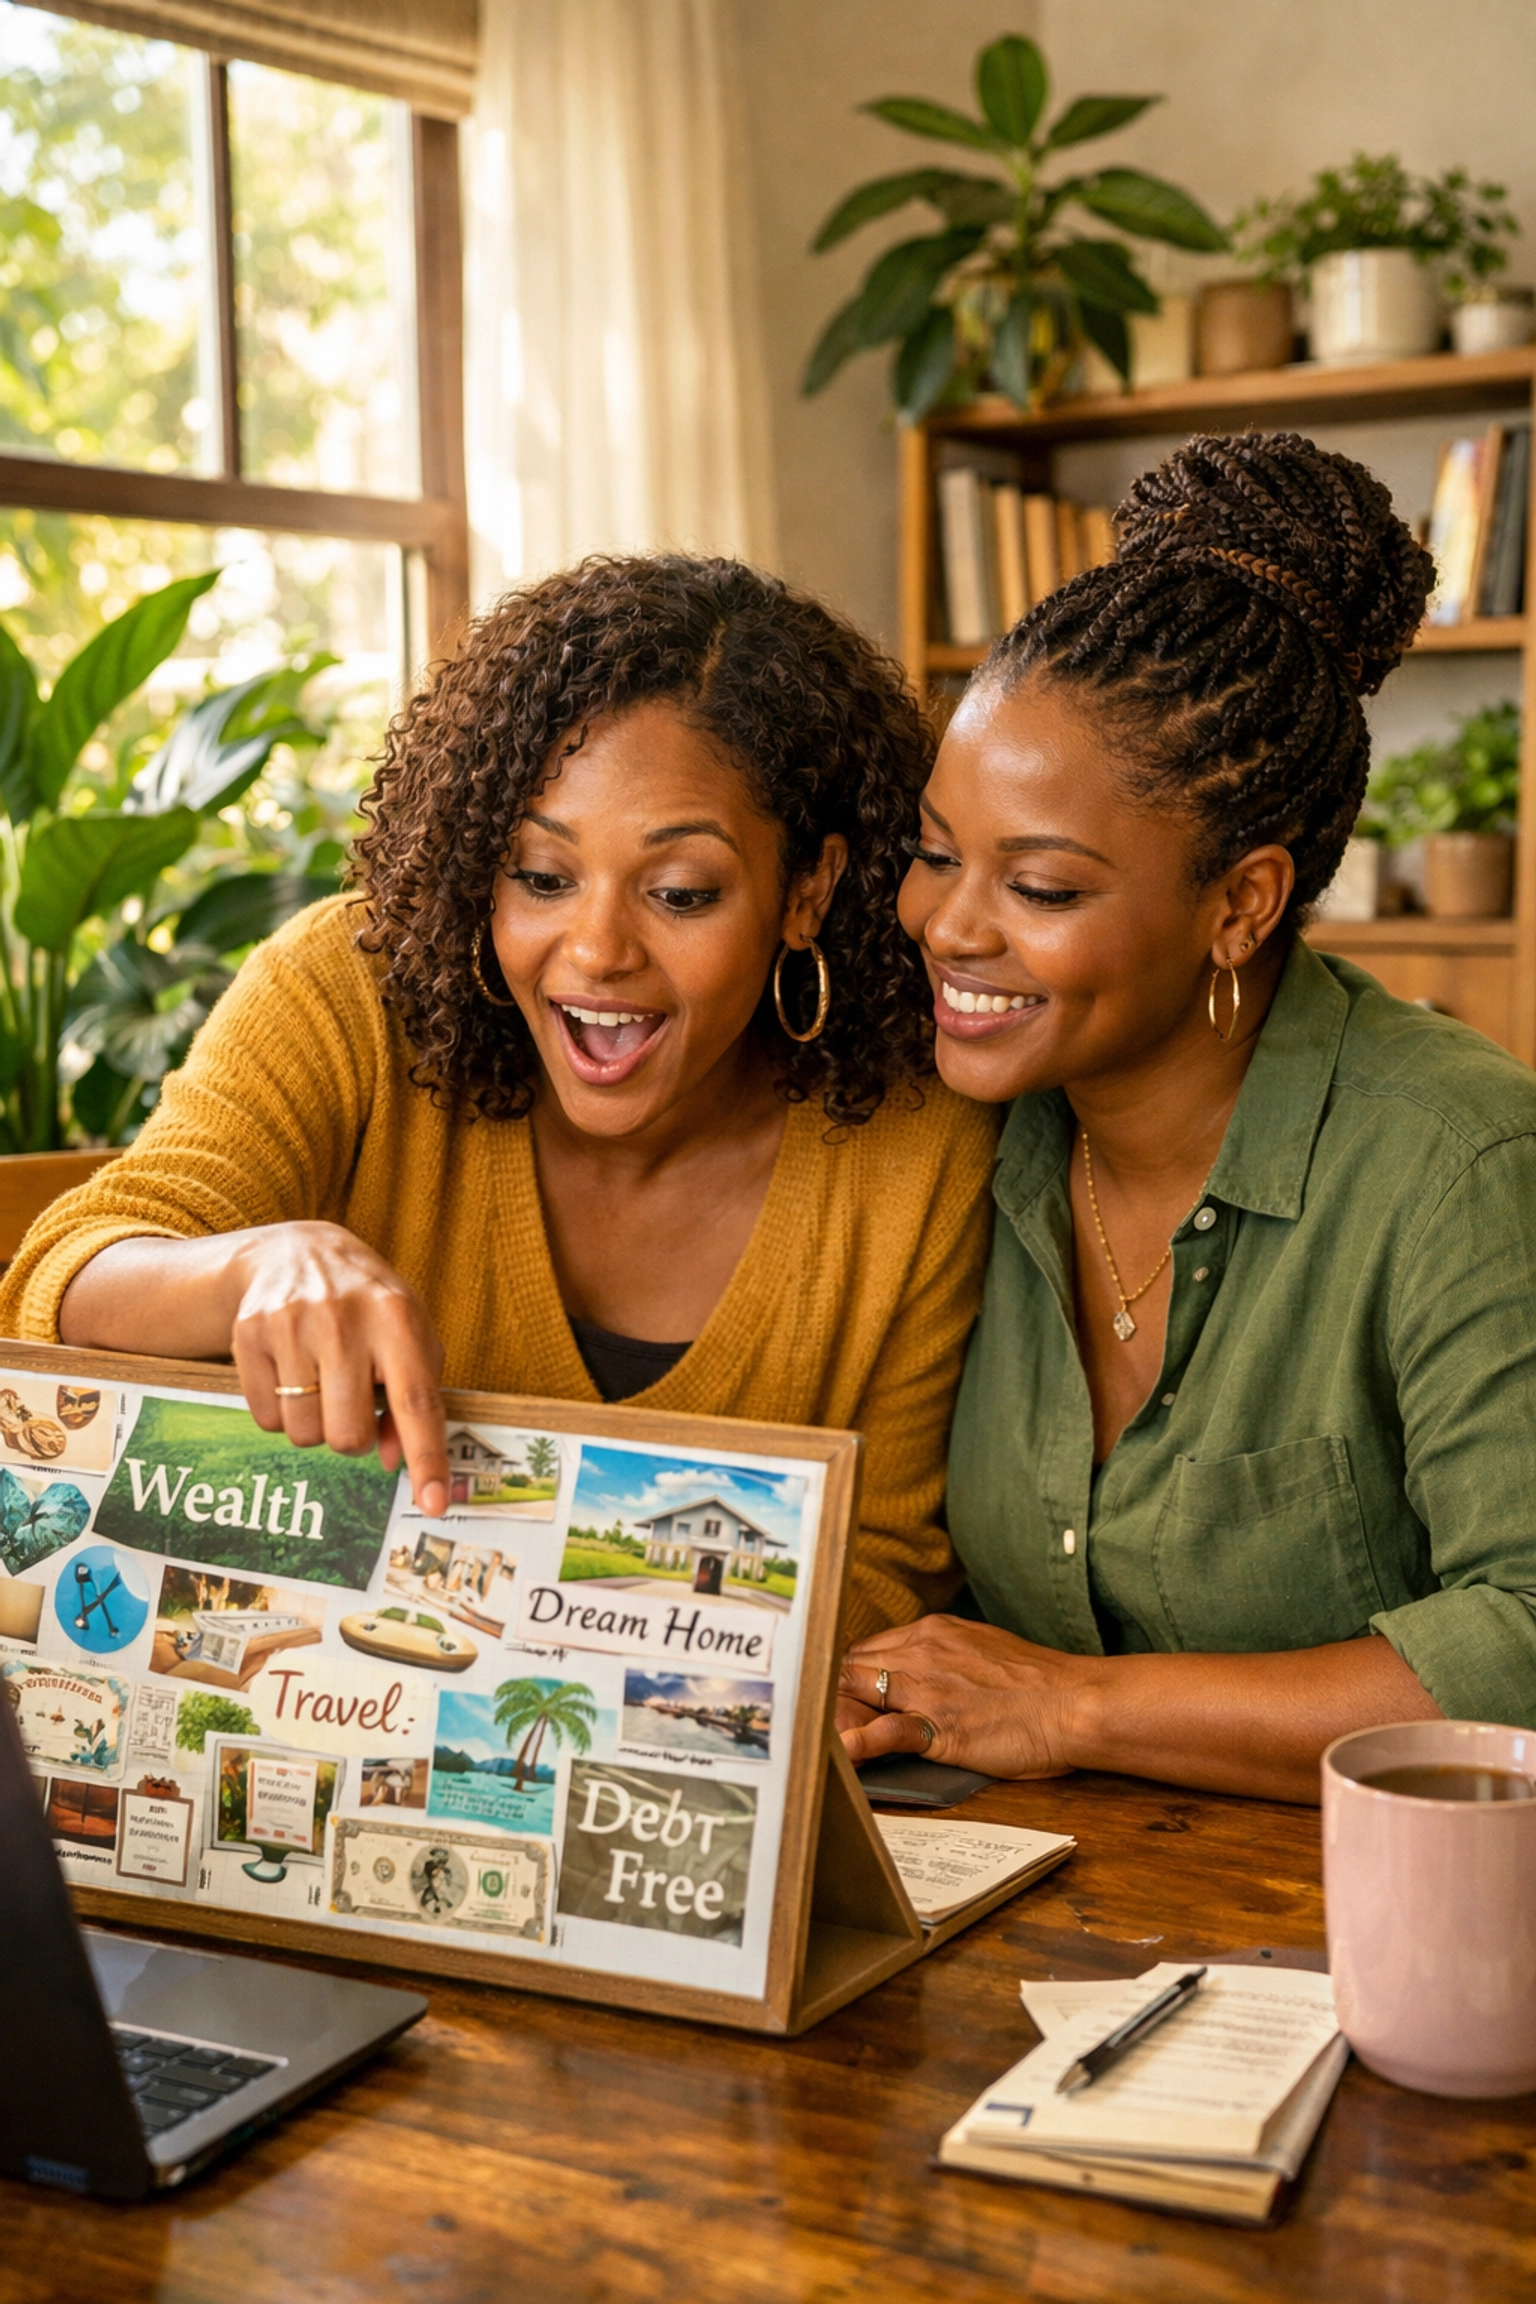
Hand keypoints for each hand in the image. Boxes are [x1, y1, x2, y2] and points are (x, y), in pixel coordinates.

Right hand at [230, 1222, 447, 1514]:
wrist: (298, 1252)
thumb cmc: (368, 1305)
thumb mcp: (409, 1335)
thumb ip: (415, 1397)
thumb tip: (393, 1461)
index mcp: (396, 1317)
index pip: (415, 1401)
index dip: (426, 1457)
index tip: (434, 1503)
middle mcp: (342, 1320)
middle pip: (348, 1435)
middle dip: (353, 1437)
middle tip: (352, 1404)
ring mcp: (290, 1325)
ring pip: (304, 1434)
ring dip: (315, 1424)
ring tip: (320, 1382)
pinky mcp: (248, 1334)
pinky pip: (264, 1420)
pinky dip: (281, 1413)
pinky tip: (291, 1374)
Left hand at [838, 1615, 1084, 1778]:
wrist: (1076, 1702)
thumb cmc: (1040, 1684)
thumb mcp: (983, 1650)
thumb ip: (946, 1658)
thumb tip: (923, 1676)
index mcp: (933, 1630)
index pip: (869, 1649)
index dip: (850, 1675)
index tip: (843, 1696)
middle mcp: (922, 1651)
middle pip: (851, 1666)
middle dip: (832, 1693)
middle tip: (822, 1721)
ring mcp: (928, 1687)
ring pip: (857, 1691)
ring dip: (834, 1715)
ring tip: (816, 1739)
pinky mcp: (940, 1725)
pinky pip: (887, 1731)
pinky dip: (858, 1741)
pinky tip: (841, 1753)